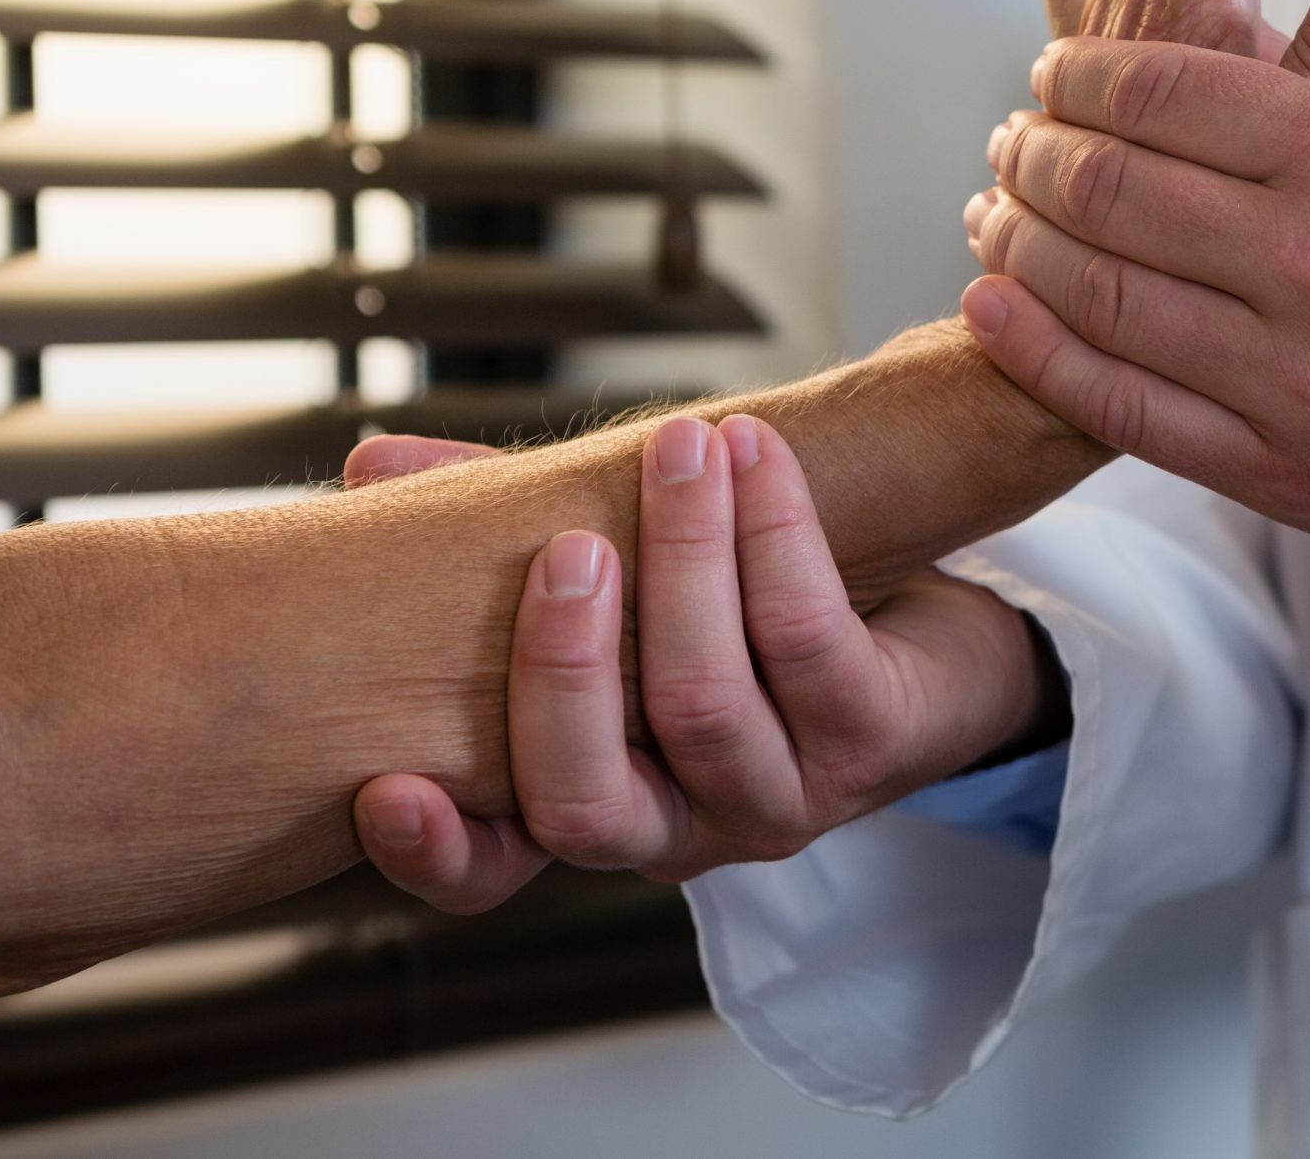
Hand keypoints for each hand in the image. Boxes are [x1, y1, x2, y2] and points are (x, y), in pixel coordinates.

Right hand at [352, 417, 1062, 911]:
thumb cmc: (753, 621)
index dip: (440, 850)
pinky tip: (759, 455)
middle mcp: (686, 825)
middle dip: (562, 669)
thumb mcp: (626, 586)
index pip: (502, 867)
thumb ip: (501, 541)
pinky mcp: (876, 741)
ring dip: (686, 558)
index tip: (385, 786)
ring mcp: (784, 795)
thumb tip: (371, 465)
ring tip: (684, 443)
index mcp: (607, 799)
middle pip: (588, 800)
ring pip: (703, 704)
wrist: (938, 649)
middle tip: (566, 548)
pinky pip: (809, 642)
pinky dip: (776, 535)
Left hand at [960, 37, 1309, 561]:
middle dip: (1032, 153)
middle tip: (1011, 140)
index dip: (1076, 77)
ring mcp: (1287, 372)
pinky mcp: (1270, 465)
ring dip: (1019, 240)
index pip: (1158, 90)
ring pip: (1094, 291)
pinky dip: (1035, 346)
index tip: (1052, 75)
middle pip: (1107, 186)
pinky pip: (1116, 401)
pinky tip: (993, 303)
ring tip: (996, 210)